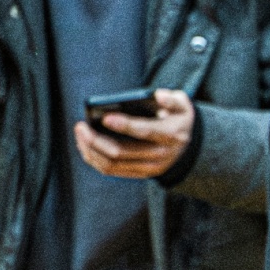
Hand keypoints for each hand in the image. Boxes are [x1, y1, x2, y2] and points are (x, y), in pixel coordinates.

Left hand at [75, 88, 195, 179]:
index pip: (144, 132)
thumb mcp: (184, 105)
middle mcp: (160, 155)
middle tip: (81, 126)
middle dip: (96, 140)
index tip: (105, 118)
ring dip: (91, 150)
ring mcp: (149, 168)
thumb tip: (159, 96)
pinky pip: (112, 170)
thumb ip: (173, 98)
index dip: (124, 125)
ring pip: (112, 164)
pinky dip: (95, 159)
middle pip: (121, 152)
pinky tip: (85, 145)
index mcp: (171, 135)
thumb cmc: (178, 119)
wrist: (189, 147)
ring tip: (80, 133)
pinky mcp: (140, 174)